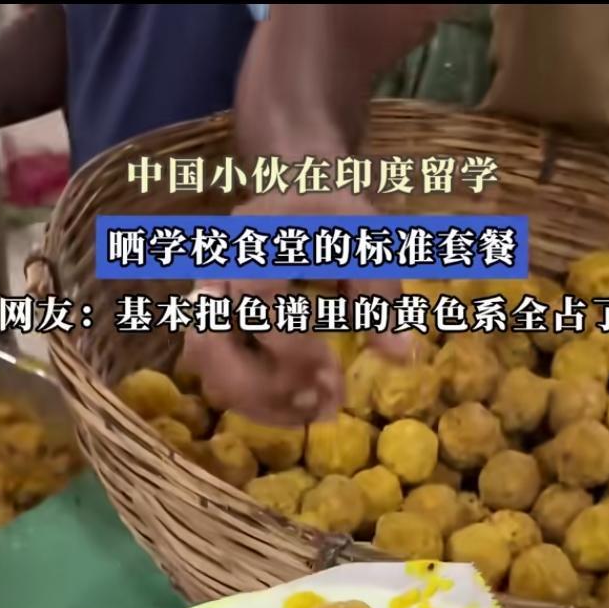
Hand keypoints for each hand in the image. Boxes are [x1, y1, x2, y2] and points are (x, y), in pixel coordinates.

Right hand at [182, 191, 413, 425]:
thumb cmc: (335, 219)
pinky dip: (259, 402)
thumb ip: (379, 295)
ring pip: (208, 371)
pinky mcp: (212, 330)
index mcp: (255, 238)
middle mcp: (216, 272)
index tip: (333, 371)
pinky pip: (218, 378)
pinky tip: (300, 407)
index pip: (255, 300)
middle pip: (208, 345)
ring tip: (314, 409)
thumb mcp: (367, 241)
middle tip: (322, 401)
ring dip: (261, 403)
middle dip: (266, 388)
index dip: (290, 346)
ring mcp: (208, 305)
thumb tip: (400, 354)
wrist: (299, 198)